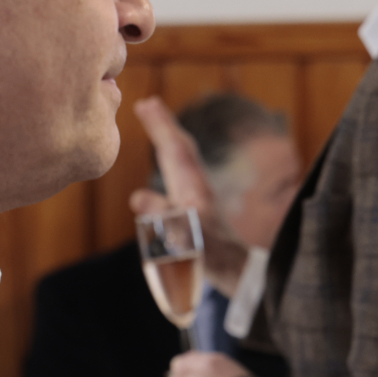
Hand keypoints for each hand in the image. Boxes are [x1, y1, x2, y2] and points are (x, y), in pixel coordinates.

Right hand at [133, 96, 248, 294]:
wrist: (237, 273)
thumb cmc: (213, 258)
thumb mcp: (186, 238)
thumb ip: (165, 217)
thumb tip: (139, 196)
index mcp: (194, 189)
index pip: (176, 151)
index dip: (161, 128)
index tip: (147, 104)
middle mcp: (196, 187)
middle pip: (179, 149)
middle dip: (163, 126)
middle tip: (148, 103)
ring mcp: (197, 197)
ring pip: (181, 160)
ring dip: (168, 139)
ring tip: (155, 118)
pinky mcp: (196, 208)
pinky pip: (181, 175)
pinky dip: (172, 159)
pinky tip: (169, 157)